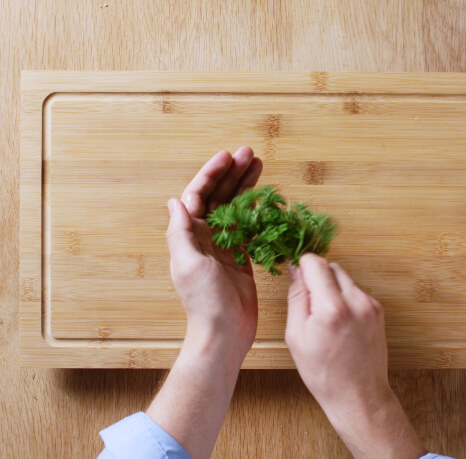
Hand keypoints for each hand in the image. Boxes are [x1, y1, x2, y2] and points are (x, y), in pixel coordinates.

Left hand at [147, 147, 262, 458]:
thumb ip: (180, 232)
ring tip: (259, 167)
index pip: (198, 195)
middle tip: (250, 154)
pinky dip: (255, 211)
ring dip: (245, 187)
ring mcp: (223, 246)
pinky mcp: (240, 257)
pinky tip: (265, 199)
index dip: (212, 174)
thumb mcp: (189, 263)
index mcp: (189, 235)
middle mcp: (205, 237)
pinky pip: (247, 226)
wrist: (224, 331)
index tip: (228, 157)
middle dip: (233, 174)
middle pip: (218, 197)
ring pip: (234, 208)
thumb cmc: (204, 301)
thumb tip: (174, 201)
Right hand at [286, 254, 424, 458]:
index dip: (302, 267)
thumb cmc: (324, 373)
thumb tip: (295, 269)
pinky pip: (355, 291)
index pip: (315, 262)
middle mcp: (356, 301)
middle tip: (310, 305)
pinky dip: (344, 298)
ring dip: (331, 288)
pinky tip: (340, 322)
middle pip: (331, 266)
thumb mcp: (296, 336)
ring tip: (326, 317)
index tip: (297, 279)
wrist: (359, 396)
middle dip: (317, 278)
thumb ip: (296, 297)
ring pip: (344, 277)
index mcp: (332, 308)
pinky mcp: (378, 310)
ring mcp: (370, 305)